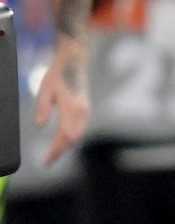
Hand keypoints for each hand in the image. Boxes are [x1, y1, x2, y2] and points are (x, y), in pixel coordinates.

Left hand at [35, 40, 89, 163]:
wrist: (75, 62)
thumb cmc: (58, 74)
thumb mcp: (45, 90)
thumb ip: (42, 108)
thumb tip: (38, 126)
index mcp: (71, 108)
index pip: (64, 136)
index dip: (56, 151)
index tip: (47, 161)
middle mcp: (82, 112)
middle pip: (73, 139)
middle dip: (61, 150)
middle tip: (49, 159)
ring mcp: (86, 110)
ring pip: (78, 134)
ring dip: (67, 144)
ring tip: (56, 151)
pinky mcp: (87, 108)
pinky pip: (81, 128)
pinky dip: (73, 136)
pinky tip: (65, 138)